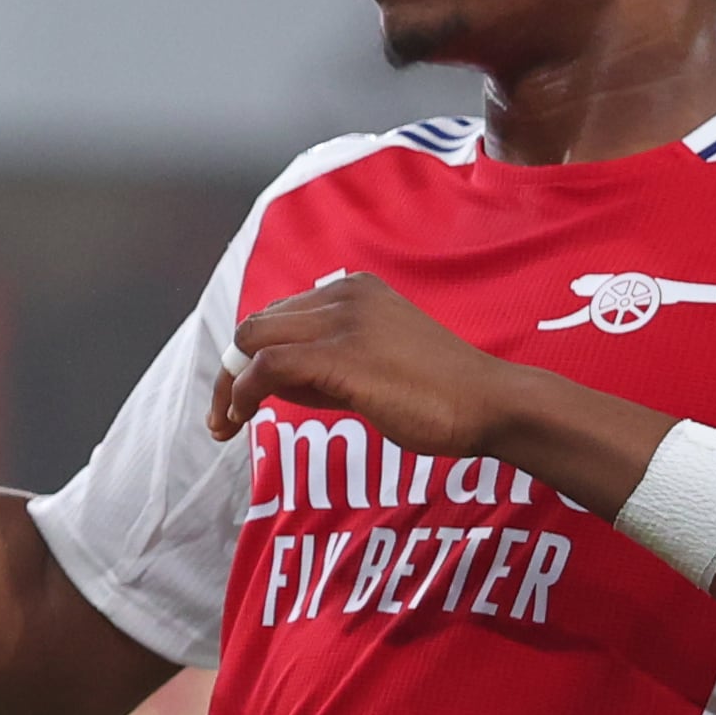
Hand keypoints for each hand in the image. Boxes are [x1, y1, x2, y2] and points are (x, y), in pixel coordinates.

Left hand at [207, 271, 524, 454]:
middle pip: (257, 325)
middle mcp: (344, 294)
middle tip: (225, 416)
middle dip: (231, 371)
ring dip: (230, 385)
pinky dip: (242, 393)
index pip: (279, 315)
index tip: (238, 396)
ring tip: (227, 424)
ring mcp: (342, 320)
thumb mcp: (374, 364)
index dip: (252, 356)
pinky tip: (241, 418)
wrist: (490, 403)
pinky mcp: (340, 354)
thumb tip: (267, 383)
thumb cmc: (439, 394)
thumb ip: (324, 365)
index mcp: (355, 290)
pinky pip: (266, 367)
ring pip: (253, 341)